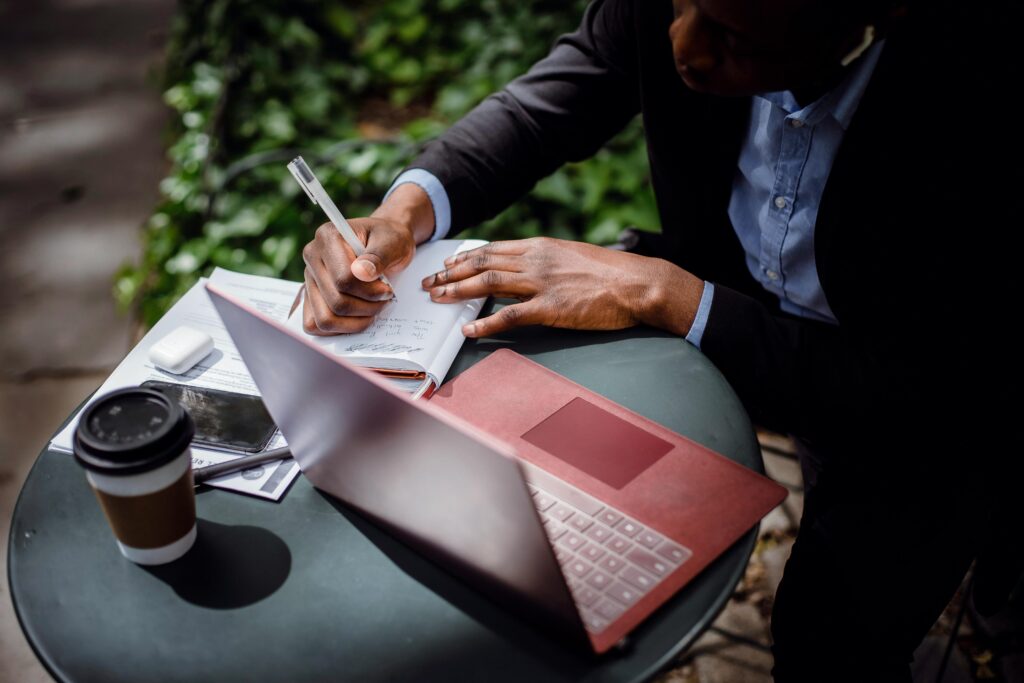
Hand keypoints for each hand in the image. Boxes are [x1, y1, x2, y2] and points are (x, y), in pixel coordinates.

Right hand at [301, 183, 435, 334]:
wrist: (384, 243)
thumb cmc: (388, 240)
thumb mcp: (392, 242)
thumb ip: (378, 256)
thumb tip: (361, 272)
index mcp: (328, 237)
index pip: (343, 279)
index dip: (370, 291)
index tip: (387, 289)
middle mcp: (312, 257)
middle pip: (336, 302)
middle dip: (367, 307)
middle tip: (384, 299)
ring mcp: (309, 278)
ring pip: (325, 319)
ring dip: (355, 322)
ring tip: (373, 308)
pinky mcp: (310, 296)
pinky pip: (314, 325)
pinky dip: (339, 328)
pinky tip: (358, 318)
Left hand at [420, 237, 705, 337]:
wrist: (637, 283)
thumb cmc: (611, 274)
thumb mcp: (573, 257)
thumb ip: (546, 262)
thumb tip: (525, 269)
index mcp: (541, 247)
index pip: (493, 249)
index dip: (465, 257)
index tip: (446, 264)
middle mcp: (536, 260)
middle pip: (482, 263)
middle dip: (451, 273)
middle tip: (429, 282)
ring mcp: (542, 283)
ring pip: (488, 284)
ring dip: (457, 291)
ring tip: (436, 299)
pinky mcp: (551, 308)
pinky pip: (510, 315)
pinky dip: (485, 322)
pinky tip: (469, 328)